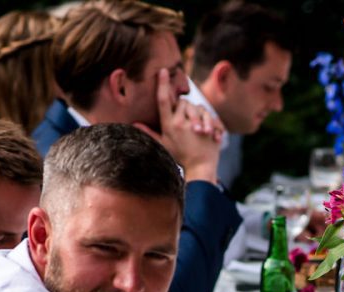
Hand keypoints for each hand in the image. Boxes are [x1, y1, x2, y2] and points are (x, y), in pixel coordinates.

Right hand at [135, 68, 221, 183]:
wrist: (200, 168)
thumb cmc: (180, 156)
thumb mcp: (163, 145)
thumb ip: (150, 132)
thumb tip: (134, 124)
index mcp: (169, 126)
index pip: (163, 100)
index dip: (163, 84)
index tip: (163, 71)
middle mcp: (181, 124)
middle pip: (183, 102)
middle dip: (186, 107)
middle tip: (188, 120)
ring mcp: (195, 125)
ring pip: (196, 106)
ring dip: (198, 113)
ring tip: (199, 127)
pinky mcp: (208, 127)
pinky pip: (208, 114)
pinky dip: (209, 120)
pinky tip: (208, 131)